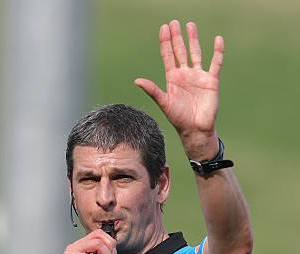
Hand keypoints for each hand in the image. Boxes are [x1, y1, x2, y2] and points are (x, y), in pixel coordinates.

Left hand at [135, 21, 223, 157]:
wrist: (195, 130)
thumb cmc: (179, 119)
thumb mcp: (164, 103)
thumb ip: (152, 90)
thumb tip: (137, 81)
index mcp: (173, 79)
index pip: (168, 56)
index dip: (165, 42)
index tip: (164, 28)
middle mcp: (185, 75)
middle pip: (180, 51)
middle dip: (177, 37)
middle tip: (174, 22)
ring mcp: (198, 76)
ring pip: (196, 53)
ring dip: (193, 40)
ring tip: (190, 25)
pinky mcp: (211, 81)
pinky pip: (215, 63)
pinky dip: (217, 52)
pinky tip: (217, 40)